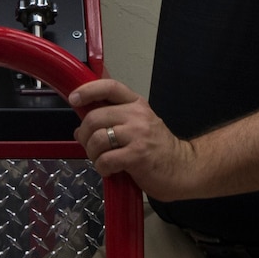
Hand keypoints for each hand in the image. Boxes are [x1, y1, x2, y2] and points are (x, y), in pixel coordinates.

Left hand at [70, 77, 202, 199]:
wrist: (185, 169)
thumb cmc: (159, 149)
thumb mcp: (139, 125)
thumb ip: (113, 121)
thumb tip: (80, 128)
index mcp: (137, 104)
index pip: (110, 87)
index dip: (88, 90)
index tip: (73, 98)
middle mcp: (137, 115)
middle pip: (95, 117)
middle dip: (84, 135)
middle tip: (89, 147)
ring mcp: (138, 135)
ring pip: (97, 139)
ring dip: (93, 154)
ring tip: (102, 160)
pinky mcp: (137, 156)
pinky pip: (105, 160)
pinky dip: (102, 168)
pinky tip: (110, 170)